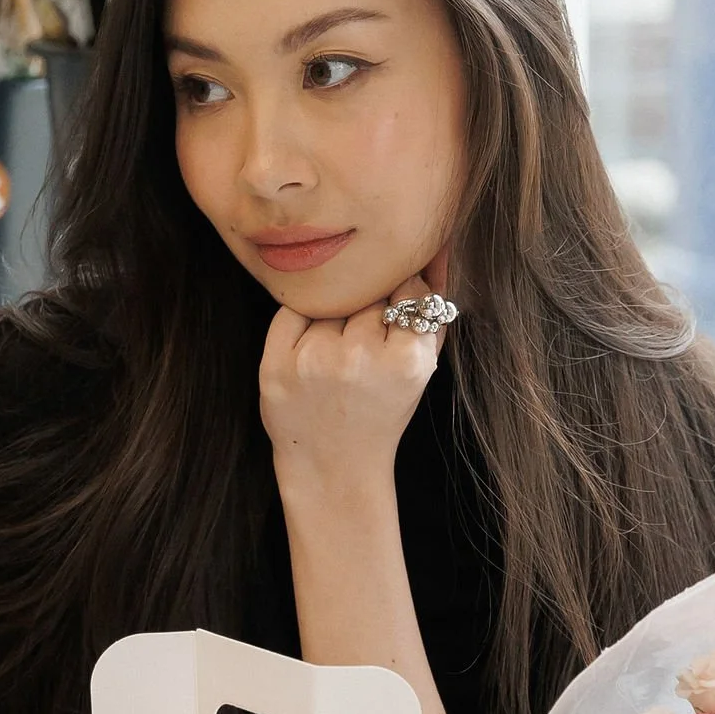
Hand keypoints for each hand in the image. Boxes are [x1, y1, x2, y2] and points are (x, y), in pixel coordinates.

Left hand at [258, 262, 448, 502]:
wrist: (334, 466)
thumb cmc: (384, 411)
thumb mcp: (423, 367)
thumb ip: (436, 310)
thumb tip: (439, 247)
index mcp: (405, 362)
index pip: (409, 289)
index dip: (403, 300)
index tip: (396, 321)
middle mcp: (358, 359)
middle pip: (369, 292)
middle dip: (370, 306)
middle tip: (365, 340)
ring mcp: (313, 361)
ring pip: (331, 297)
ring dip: (336, 312)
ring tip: (339, 351)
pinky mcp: (275, 365)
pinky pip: (292, 309)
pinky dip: (302, 320)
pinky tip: (312, 349)